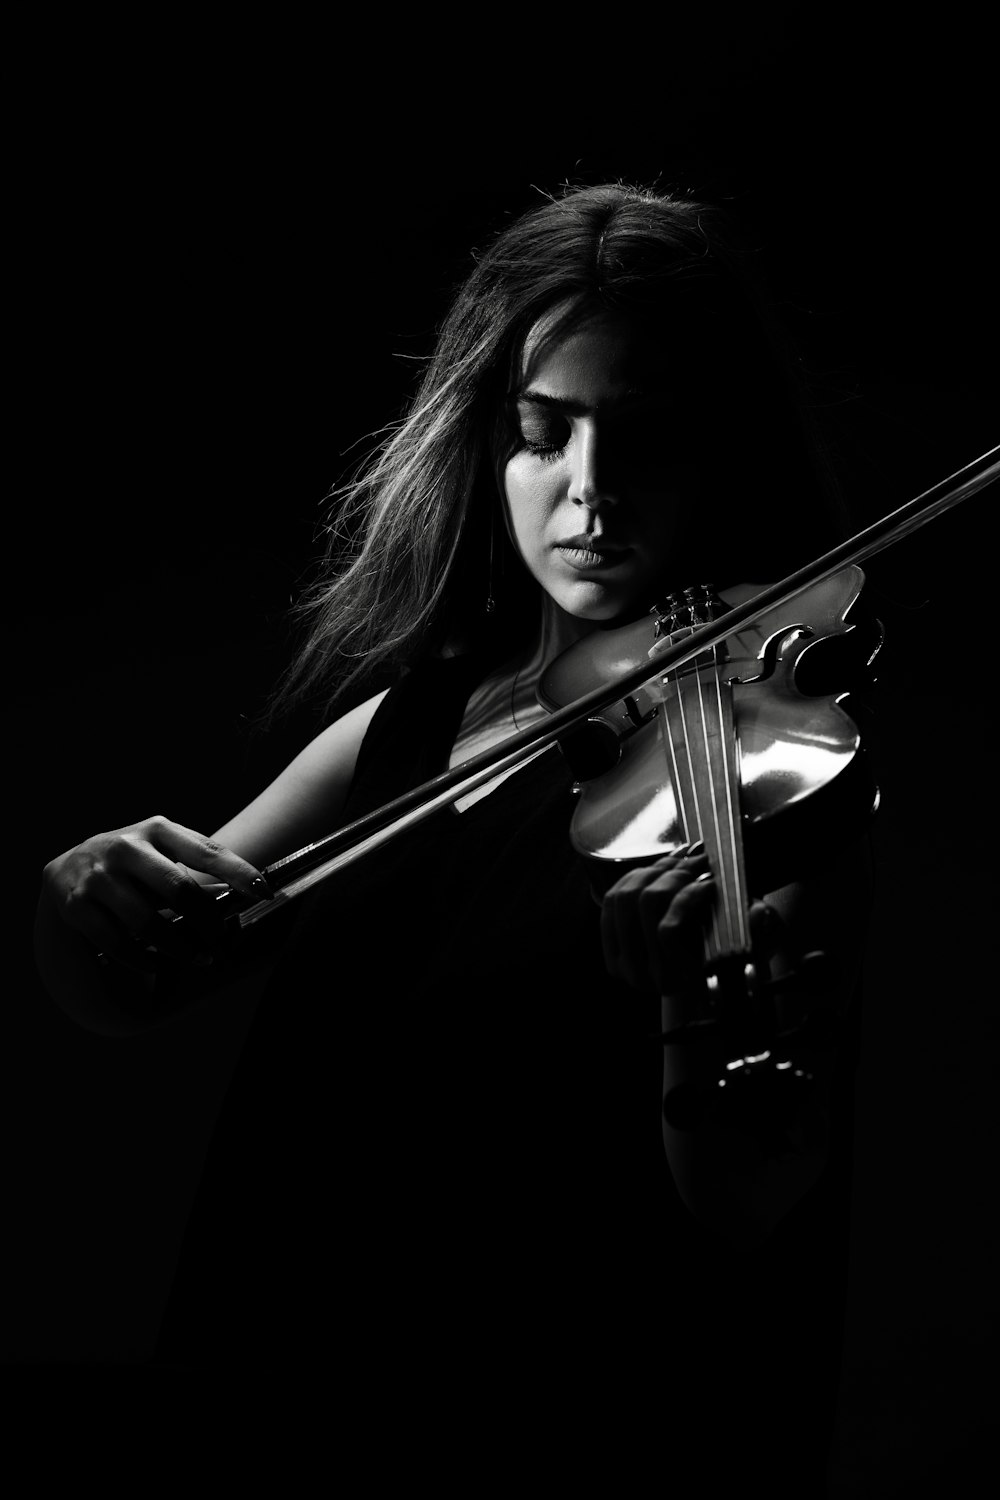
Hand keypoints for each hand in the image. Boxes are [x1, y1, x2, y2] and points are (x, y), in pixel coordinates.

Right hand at [41, 815, 270, 971]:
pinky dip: (141, 959)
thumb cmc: (131, 864)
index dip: (238, 872)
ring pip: (147, 922)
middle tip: (223, 944)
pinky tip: (155, 965)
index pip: (206, 850)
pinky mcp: (76, 905)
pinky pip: (116, 942)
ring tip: (199, 960)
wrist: (66, 868)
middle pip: (179, 889)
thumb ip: (195, 872)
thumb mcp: (161, 855)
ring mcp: (98, 876)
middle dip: (207, 923)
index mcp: (156, 829)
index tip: (264, 891)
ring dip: (179, 948)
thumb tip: (237, 898)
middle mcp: (126, 847)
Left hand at [600, 846, 777, 1004]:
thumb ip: (757, 930)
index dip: (689, 896)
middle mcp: (641, 976)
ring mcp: (620, 959)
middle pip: (645, 904)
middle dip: (675, 874)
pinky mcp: (608, 941)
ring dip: (656, 870)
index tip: (710, 880)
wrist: (701, 970)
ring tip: (683, 860)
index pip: (667, 930)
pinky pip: (614, 897)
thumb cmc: (728, 954)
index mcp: (674, 981)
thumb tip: (756, 914)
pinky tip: (662, 869)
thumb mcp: (752, 943)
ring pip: (626, 895)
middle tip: (699, 861)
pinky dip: (637, 875)